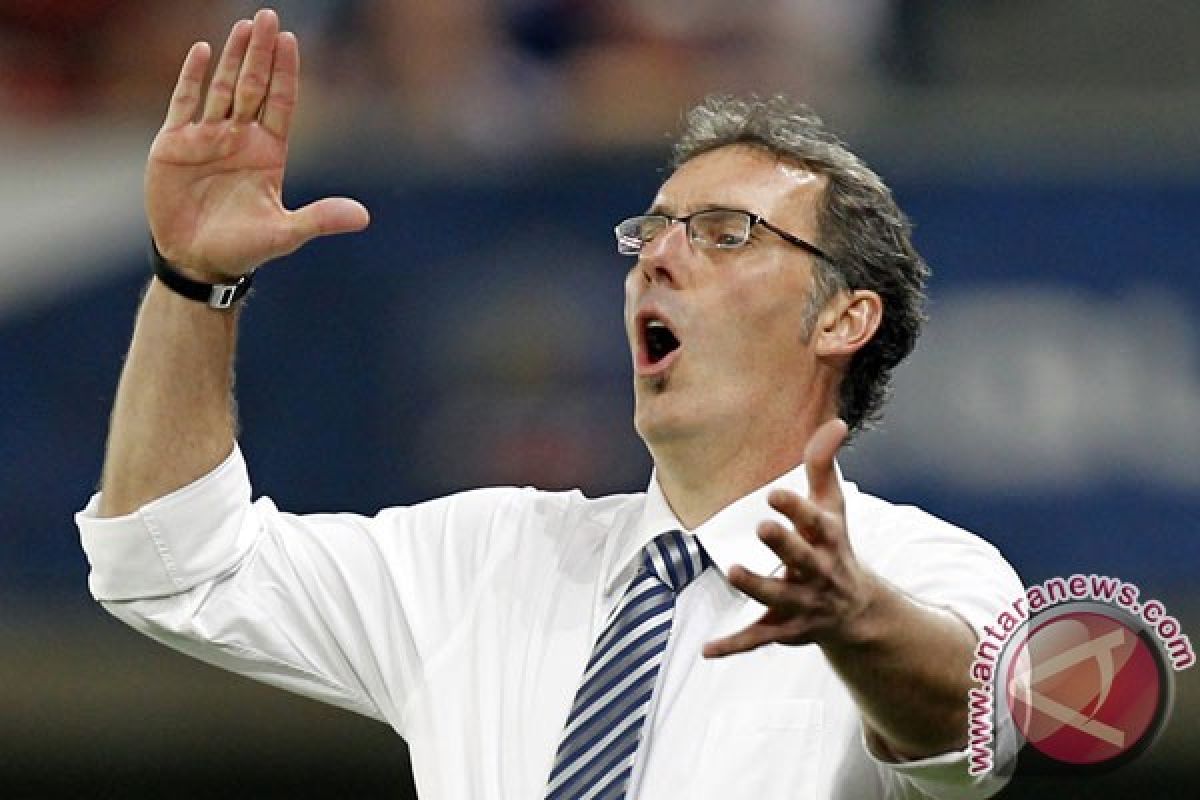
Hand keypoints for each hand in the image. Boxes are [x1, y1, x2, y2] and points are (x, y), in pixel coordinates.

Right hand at [145, 9, 368, 278]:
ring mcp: (207, 138)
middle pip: (253, 86)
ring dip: (233, 57)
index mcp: (269, 153)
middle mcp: (240, 138)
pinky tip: (203, 51)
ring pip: (222, 87)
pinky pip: (184, 102)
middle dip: (261, 52)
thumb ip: (320, 219)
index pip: (281, 103)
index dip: (286, 73)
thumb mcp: (285, 233)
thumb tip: (364, 217)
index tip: (292, 40)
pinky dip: (192, 77)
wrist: (196, 261)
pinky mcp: (175, 144)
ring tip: (244, 25)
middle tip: (268, 16)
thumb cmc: (243, 248)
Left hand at [703, 418, 878, 657]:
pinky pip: (758, 638)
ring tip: (733, 572)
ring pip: (778, 596)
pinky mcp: (785, 629)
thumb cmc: (835, 547)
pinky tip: (708, 650)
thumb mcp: (833, 507)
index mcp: (828, 539)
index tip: (775, 493)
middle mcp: (818, 571)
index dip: (797, 508)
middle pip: (802, 557)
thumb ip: (824, 465)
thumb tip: (836, 421)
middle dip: (785, 544)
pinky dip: (734, 646)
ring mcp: (802, 603)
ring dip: (757, 585)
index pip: (814, 521)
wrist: (857, 613)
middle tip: (762, 527)